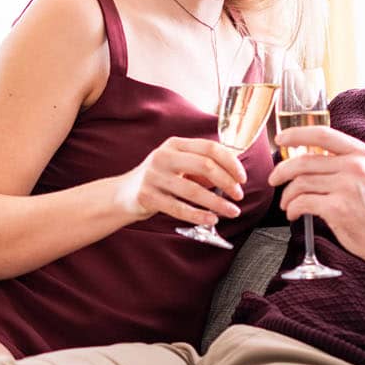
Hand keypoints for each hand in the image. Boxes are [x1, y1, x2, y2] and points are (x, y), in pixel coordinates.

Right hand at [115, 137, 247, 226]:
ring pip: (193, 190)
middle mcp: (163, 156)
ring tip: (232, 211)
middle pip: (205, 165)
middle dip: (227, 182)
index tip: (242, 177)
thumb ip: (202, 166)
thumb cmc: (158, 179)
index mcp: (175, 144)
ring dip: (217, 203)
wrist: (122, 194)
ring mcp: (154, 176)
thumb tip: (233, 173)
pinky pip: (179, 208)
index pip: (209, 148)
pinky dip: (198, 215)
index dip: (230, 162)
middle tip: (239, 195)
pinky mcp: (147, 197)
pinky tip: (211, 220)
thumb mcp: (177, 165)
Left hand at [268, 125, 364, 273]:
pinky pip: (303, 203)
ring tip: (287, 205)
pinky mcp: (338, 209)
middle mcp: (354, 166)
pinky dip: (292, 209)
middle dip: (282, 171)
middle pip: (304, 161)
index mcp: (361, 153)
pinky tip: (294, 214)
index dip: (297, 134)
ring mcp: (346, 187)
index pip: (322, 134)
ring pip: (300, 183)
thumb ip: (345, 163)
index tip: (281, 138)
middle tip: (274, 179)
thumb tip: (310, 158)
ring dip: (287, 195)